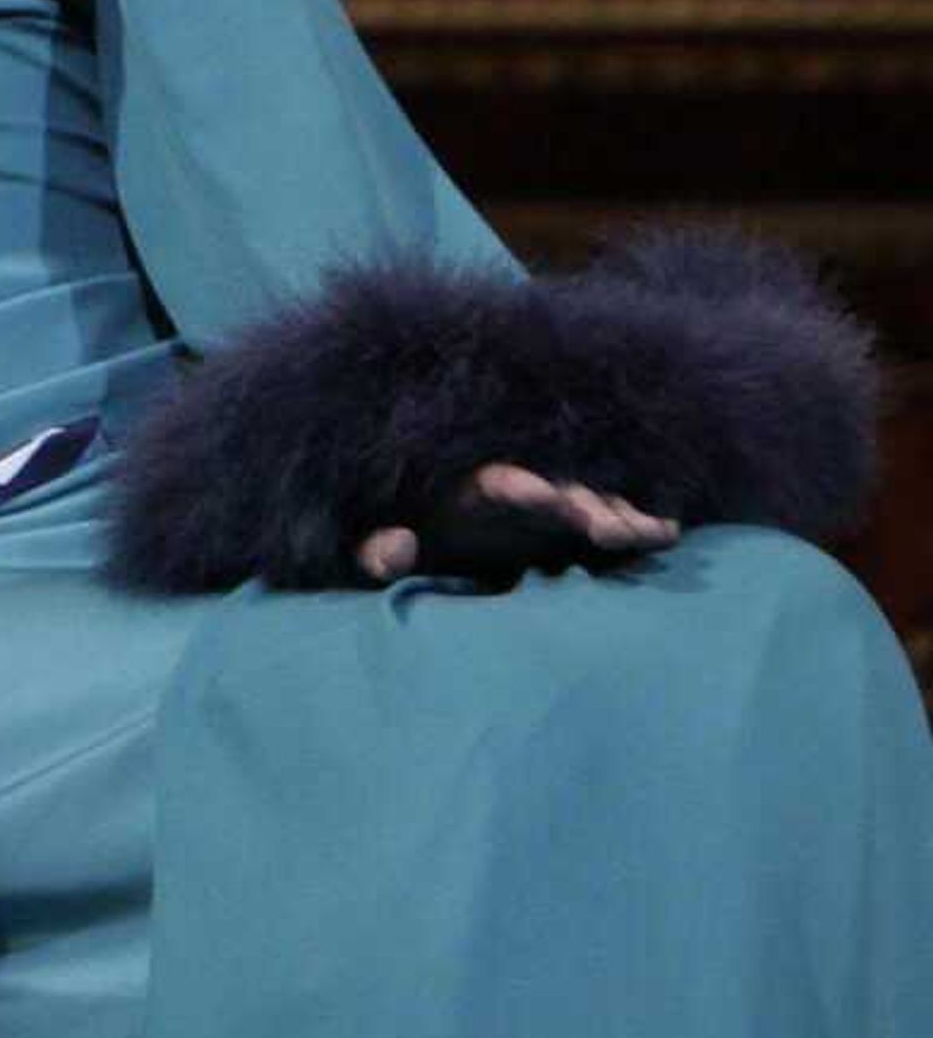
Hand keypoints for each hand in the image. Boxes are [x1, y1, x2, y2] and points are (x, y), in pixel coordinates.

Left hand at [356, 461, 680, 585]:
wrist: (417, 544)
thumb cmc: (393, 547)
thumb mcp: (369, 557)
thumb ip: (374, 553)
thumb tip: (393, 546)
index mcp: (462, 492)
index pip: (494, 481)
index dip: (517, 485)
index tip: (541, 495)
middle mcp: (511, 493)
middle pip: (556, 489)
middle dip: (584, 504)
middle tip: (611, 530)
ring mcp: (545, 509)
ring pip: (591, 502)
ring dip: (619, 515)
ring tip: (651, 535)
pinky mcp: (568, 529)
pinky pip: (608, 520)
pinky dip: (635, 524)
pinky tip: (668, 534)